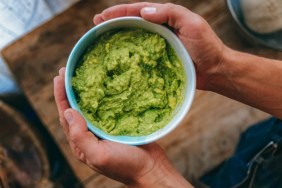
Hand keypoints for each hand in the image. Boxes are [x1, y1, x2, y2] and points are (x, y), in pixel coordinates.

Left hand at [53, 68, 192, 186]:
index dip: (61, 96)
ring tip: (79, 75)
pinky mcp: (116, 124)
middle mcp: (89, 135)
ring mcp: (103, 130)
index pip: (66, 117)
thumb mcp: (99, 154)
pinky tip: (101, 86)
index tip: (59, 77)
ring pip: (89, 107)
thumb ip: (80, 136)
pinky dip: (100, 96)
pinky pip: (104, 108)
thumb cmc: (126, 165)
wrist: (150, 169)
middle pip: (75, 109)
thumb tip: (68, 111)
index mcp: (81, 143)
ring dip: (82, 92)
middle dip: (68, 90)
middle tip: (65, 71)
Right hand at [93, 2, 225, 89]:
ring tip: (101, 40)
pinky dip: (128, 57)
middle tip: (96, 25)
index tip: (102, 16)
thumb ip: (170, 13)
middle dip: (114, 23)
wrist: (215, 70)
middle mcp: (159, 31)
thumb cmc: (206, 46)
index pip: (138, 11)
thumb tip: (144, 12)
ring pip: (134, 40)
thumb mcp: (192, 24)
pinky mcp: (158, 62)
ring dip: (118, 39)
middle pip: (132, 24)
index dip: (119, 12)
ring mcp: (158, 47)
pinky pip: (140, 57)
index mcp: (165, 19)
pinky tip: (118, 60)